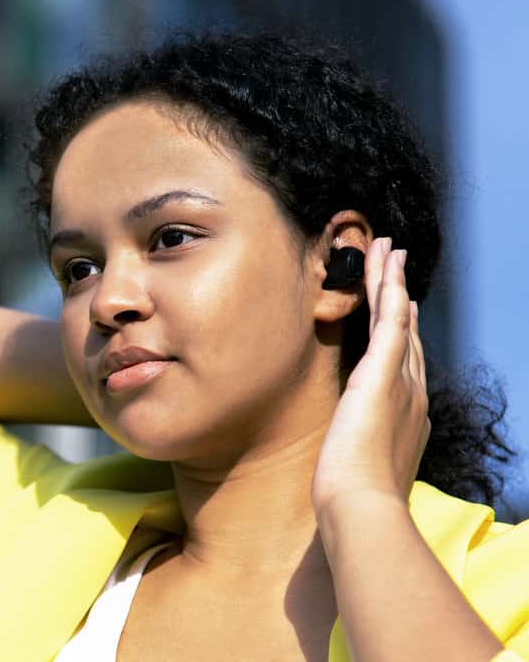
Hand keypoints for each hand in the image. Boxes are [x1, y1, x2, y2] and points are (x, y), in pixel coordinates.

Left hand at [311, 237, 430, 514]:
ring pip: (397, 318)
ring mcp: (401, 382)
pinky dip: (389, 290)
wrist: (361, 507)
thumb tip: (347, 446)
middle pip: (405, 332)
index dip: (400, 330)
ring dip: (392, 281)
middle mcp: (411, 393)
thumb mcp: (359, 465)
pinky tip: (386, 265)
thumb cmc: (353, 497)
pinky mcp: (382, 375)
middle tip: (395, 263)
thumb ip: (357, 446)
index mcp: (407, 415)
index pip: (403, 361)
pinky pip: (389, 321)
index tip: (398, 306)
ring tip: (388, 250)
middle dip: (399, 296)